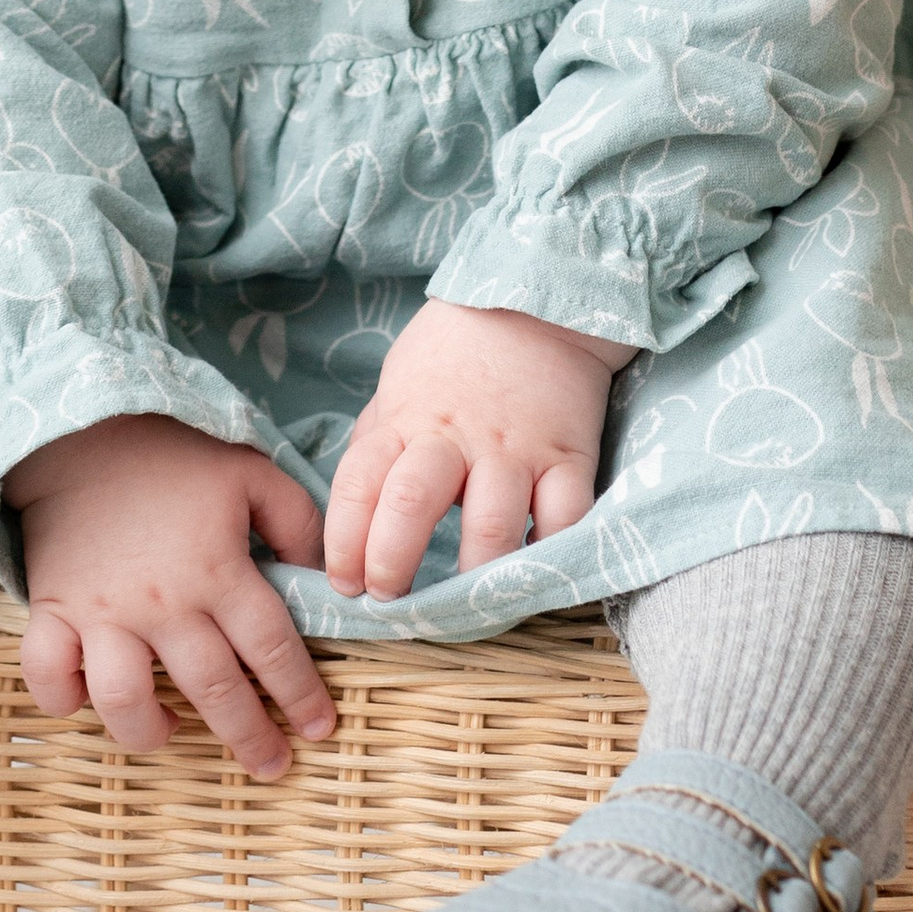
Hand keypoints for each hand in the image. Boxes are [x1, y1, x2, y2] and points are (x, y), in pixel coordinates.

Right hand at [6, 413, 335, 781]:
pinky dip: (64, 699)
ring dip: (152, 734)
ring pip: (125, 702)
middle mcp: (163, 602)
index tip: (318, 727)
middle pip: (212, 690)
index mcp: (217, 569)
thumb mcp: (251, 472)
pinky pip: (48, 675)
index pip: (270, 649)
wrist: (85, 426)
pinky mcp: (53, 609)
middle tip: (272, 765)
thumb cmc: (175, 454)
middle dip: (249, 737)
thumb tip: (325, 580)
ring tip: (173, 734)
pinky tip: (88, 700)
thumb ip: (298, 522)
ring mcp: (103, 612)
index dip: (300, 695)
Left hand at [324, 299, 628, 601]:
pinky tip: (532, 577)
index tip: (343, 582)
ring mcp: (516, 451)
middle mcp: (456, 439)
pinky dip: (550, 558)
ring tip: (461, 607)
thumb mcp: (400, 384)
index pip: (359, 483)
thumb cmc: (456, 351)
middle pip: (412, 505)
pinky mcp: (569, 458)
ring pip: (492, 528)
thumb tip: (351, 509)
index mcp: (407, 421)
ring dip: (472, 580)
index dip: (343, 540)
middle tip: (388, 600)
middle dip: (390, 564)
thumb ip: (381, 442)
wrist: (539, 304)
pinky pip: (565, 521)